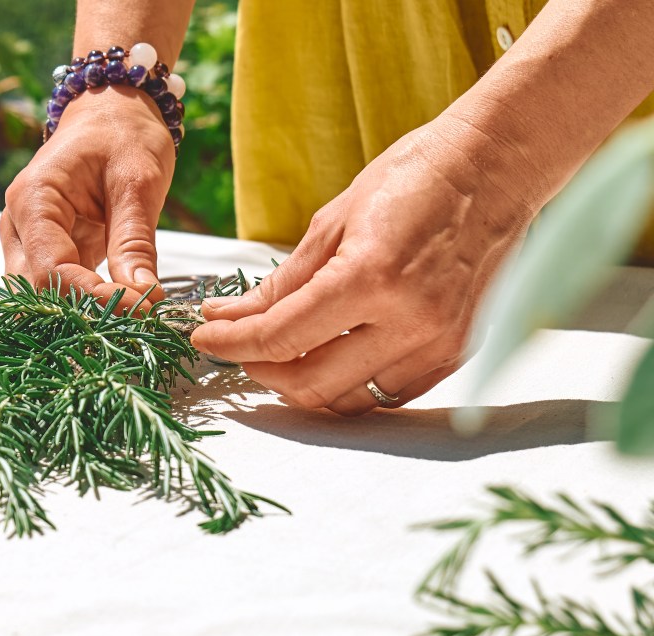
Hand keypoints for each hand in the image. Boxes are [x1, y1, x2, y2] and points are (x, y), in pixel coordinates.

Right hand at [0, 86, 174, 307]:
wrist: (113, 112)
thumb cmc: (124, 135)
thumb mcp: (138, 182)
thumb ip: (134, 241)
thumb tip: (143, 297)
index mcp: (33, 200)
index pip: (50, 269)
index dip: (91, 297)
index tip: (139, 309)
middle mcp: (18, 224)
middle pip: (34, 289)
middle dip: (81, 311)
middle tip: (135, 321)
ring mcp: (27, 240)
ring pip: (39, 295)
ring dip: (79, 312)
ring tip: (128, 319)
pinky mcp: (45, 251)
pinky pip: (54, 289)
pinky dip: (83, 304)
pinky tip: (117, 313)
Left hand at [190, 116, 539, 414]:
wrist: (497, 168)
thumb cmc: (414, 178)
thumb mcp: (332, 221)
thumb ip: (280, 283)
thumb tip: (229, 316)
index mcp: (370, 276)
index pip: (281, 336)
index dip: (231, 344)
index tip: (205, 339)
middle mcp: (410, 319)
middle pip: (310, 383)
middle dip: (260, 371)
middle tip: (240, 348)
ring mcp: (439, 342)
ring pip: (349, 400)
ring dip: (303, 385)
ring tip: (282, 355)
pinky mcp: (458, 352)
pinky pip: (389, 394)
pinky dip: (349, 384)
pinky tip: (330, 357)